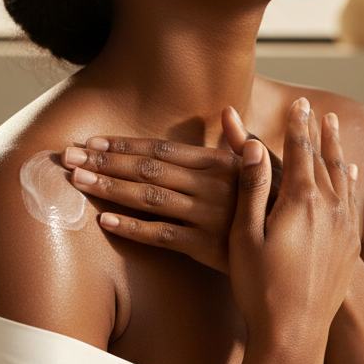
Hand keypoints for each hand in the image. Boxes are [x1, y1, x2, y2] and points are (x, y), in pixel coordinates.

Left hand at [70, 108, 281, 273]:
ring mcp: (208, 217)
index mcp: (221, 163)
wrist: (295, 253)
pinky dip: (132, 227)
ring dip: (110, 188)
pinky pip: (162, 236)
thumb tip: (228, 110)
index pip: (162, 150)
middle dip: (106, 162)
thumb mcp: (265, 168)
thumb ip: (240, 140)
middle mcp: (212, 186)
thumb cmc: (276, 204)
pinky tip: (104, 220)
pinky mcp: (206, 247)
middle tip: (68, 156)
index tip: (92, 141)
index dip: (125, 145)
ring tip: (77, 181)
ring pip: (149, 199)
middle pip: (149, 170)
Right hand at [229, 99, 360, 363]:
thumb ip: (252, 188)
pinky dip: (351, 182)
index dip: (297, 125)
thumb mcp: (245, 236)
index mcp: (302, 202)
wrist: (295, 336)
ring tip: (335, 129)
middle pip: (325, 159)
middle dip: (318, 132)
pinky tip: (351, 175)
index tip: (297, 103)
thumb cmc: (260, 288)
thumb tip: (252, 144)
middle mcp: (331, 209)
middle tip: (315, 109)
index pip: (301, 151)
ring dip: (337, 151)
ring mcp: (344, 229)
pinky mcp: (350, 248)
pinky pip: (353, 202)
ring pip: (343, 178)